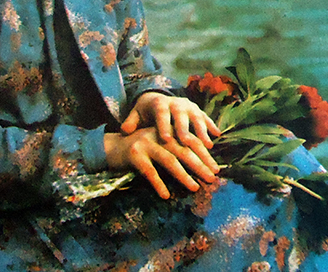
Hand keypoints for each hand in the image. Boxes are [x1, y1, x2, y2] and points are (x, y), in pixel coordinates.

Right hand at [103, 128, 218, 198]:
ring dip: (183, 175)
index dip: (204, 154)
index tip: (216, 168)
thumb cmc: (140, 151)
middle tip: (212, 178)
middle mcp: (157, 135)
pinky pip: (149, 171)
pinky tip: (165, 195)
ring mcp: (145, 144)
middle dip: (199, 164)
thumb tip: (200, 168)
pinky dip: (158, 183)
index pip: (189, 141)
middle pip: (182, 150)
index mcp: (166, 132)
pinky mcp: (133, 155)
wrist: (111, 148)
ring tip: (194, 187)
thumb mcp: (159, 147)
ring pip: (168, 160)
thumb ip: (174, 152)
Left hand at [121, 92, 220, 148]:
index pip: (162, 115)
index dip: (164, 126)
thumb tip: (123, 130)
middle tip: (187, 143)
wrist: (159, 99)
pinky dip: (212, 126)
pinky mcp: (197, 111)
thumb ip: (131, 121)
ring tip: (207, 145)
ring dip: (202, 131)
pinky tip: (217, 135)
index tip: (166, 140)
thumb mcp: (137, 113)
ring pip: (196, 118)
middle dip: (185, 130)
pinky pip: (206, 118)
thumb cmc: (147, 111)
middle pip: (181, 117)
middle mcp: (176, 104)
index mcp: (160, 104)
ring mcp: (189, 107)